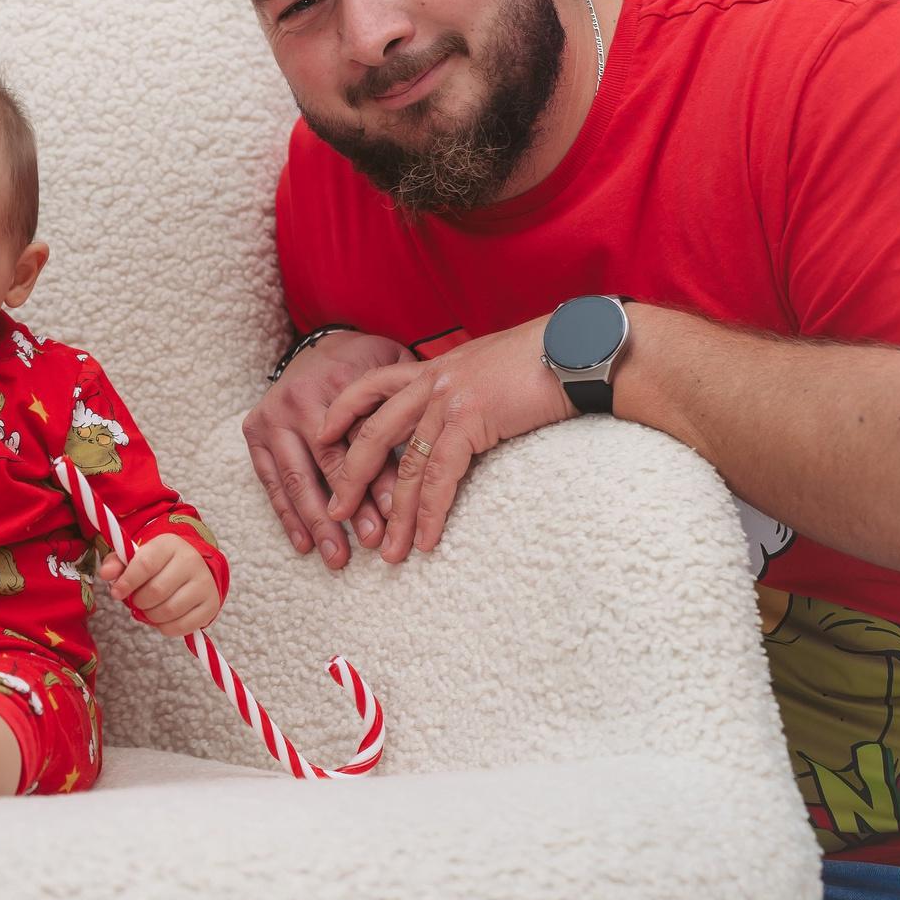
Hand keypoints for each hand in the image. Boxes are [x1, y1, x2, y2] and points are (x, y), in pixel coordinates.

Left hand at [98, 534, 221, 637]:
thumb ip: (118, 564)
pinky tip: (163, 619)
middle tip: (138, 600)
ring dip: (151, 616)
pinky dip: (166, 628)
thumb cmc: (158, 564)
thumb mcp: (137, 557)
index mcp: (169, 544)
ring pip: (169, 610)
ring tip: (150, 608)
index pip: (145, 564)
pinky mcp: (210, 605)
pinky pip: (182, 626)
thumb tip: (106, 574)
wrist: (192, 569)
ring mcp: (204, 583)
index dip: (127, 582)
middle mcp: (191, 561)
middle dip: (140, 601)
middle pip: (156, 591)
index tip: (116, 592)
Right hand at [242, 329, 412, 567]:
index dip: (380, 479)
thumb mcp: (391, 371)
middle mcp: (299, 397)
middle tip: (371, 541)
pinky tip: (305, 544)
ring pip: (296, 477)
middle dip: (350, 508)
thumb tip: (423, 470)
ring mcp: (272, 416)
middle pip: (327, 462)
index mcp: (338, 380)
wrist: (320, 342)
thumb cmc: (363, 363)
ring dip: (317, 521)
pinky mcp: (254, 431)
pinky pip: (271, 481)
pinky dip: (287, 515)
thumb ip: (404, 410)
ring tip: (337, 556)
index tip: (397, 514)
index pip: (361, 438)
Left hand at [316, 315, 573, 561]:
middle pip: (374, 432)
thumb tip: (465, 413)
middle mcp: (433, 380)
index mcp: (435, 366)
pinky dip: (432, 513)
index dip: (342, 411)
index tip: (321, 436)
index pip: (372, 386)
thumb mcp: (490, 369)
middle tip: (334, 512)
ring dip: (397, 515)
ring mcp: (448, 399)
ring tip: (389, 551)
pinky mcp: (470, 419)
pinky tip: (427, 540)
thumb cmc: (546, 360)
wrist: (577, 348)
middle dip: (351, 476)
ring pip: (408, 466)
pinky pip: (441, 476)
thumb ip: (466, 390)